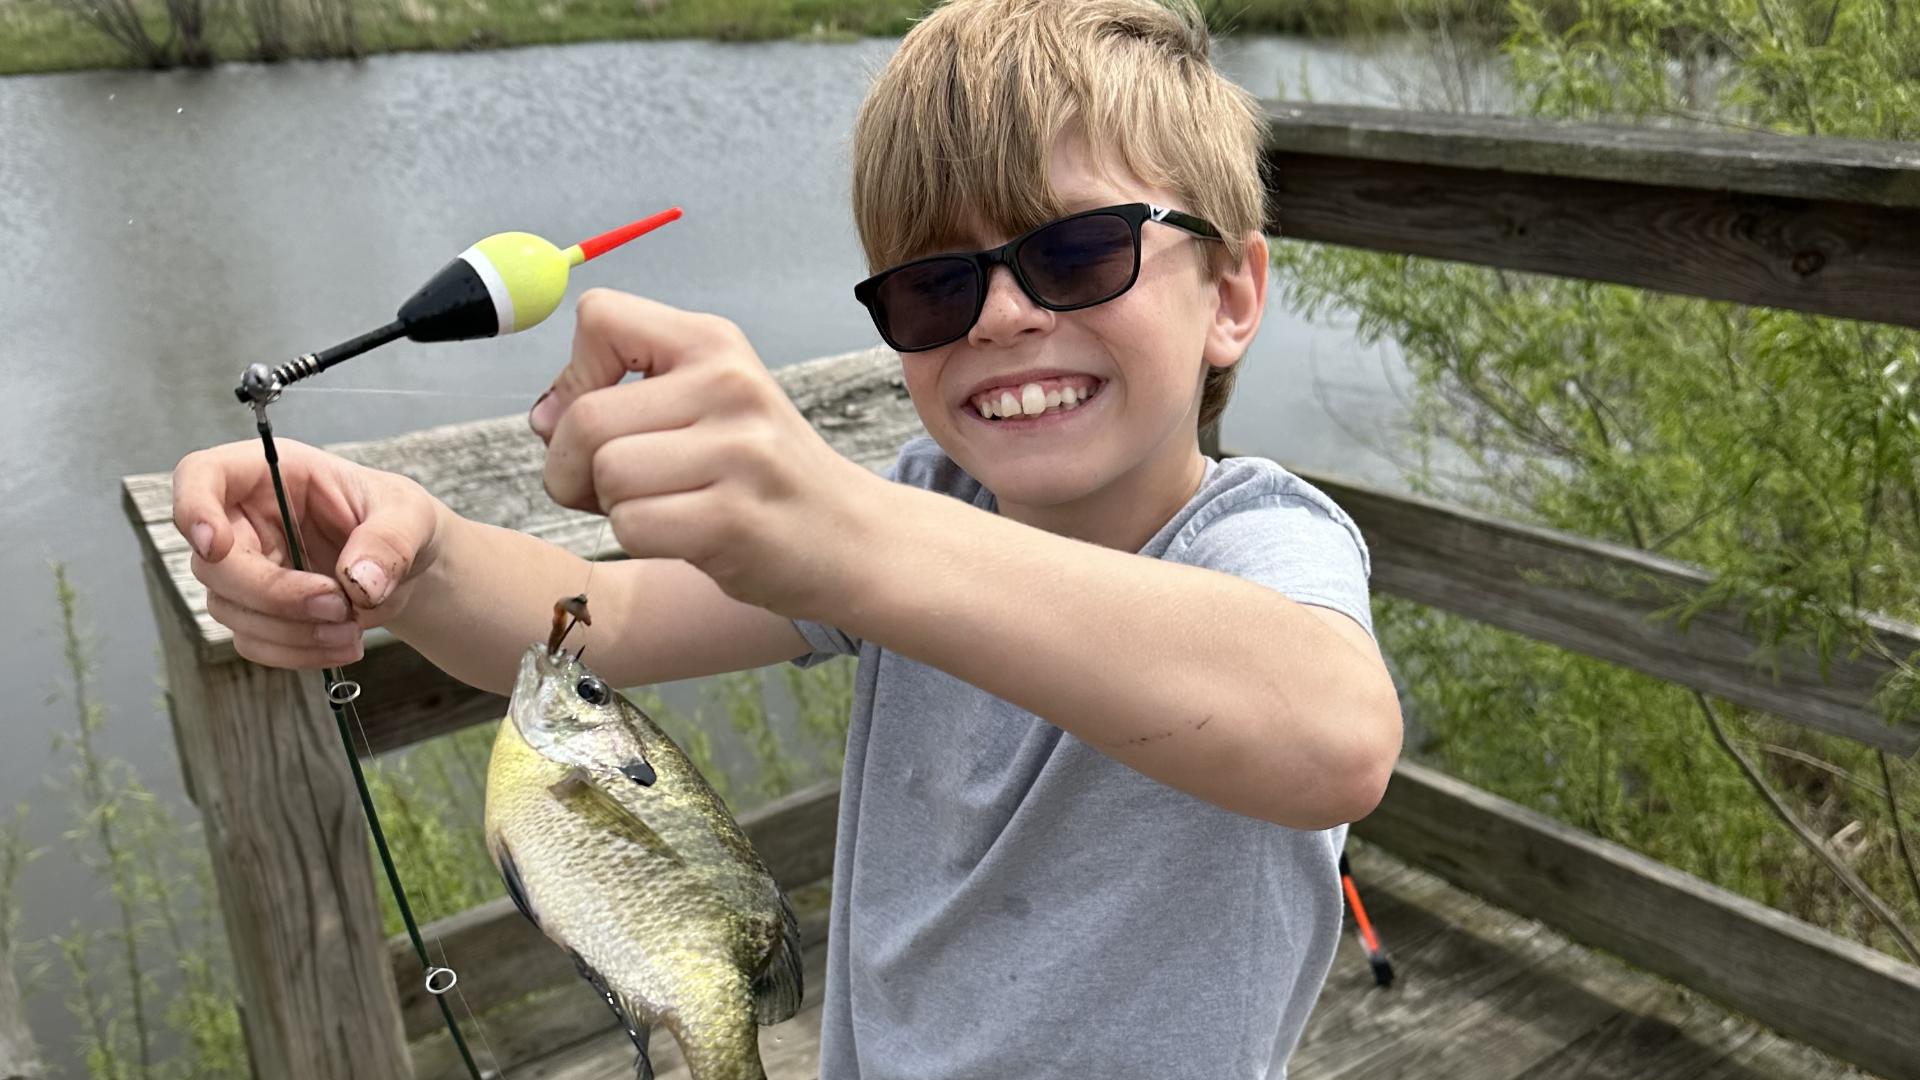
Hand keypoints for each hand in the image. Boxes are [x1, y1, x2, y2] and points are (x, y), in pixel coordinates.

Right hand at [170, 439, 443, 668]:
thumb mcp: (409, 514)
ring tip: (353, 630)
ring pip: (230, 610)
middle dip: (273, 593)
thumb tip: (359, 582)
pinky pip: (254, 641)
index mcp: (267, 474)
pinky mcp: (256, 613)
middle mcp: (243, 520)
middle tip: (339, 605)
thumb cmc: (398, 520)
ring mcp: (243, 570)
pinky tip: (344, 645)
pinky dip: (298, 652)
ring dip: (292, 631)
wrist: (410, 565)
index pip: (200, 476)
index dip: (193, 508)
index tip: (215, 545)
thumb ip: (390, 540)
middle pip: (212, 563)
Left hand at [529, 289, 882, 617]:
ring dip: (611, 507)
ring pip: (606, 474)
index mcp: (715, 343)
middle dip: (573, 465)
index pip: (599, 318)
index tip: (607, 414)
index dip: (576, 377)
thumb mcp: (704, 404)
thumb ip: (618, 396)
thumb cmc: (760, 474)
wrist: (852, 537)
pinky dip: (640, 539)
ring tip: (662, 507)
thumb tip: (543, 418)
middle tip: (615, 487)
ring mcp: (738, 451)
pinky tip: (684, 535)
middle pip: (585, 418)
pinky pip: (632, 526)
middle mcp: (729, 384)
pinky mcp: (735, 519)